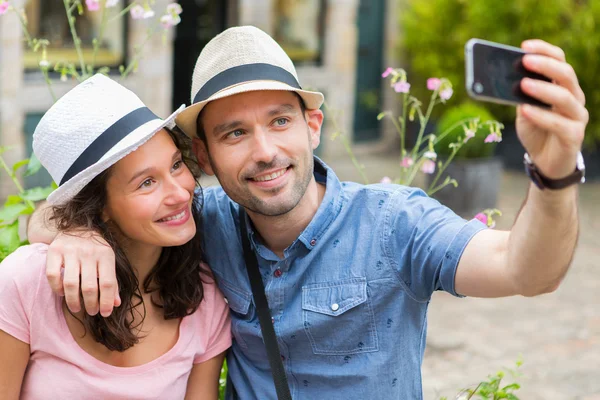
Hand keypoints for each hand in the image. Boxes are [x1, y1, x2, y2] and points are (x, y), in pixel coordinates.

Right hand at [46, 230, 119, 316]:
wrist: (78, 224)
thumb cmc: (96, 248)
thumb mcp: (108, 261)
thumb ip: (112, 282)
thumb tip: (115, 303)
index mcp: (106, 255)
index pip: (107, 283)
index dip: (107, 301)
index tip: (105, 312)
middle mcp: (89, 253)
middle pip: (89, 287)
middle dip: (91, 304)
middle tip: (92, 311)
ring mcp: (70, 251)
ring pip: (71, 284)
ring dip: (74, 301)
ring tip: (78, 308)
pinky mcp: (54, 251)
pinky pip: (53, 275)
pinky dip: (57, 288)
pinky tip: (62, 293)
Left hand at [517, 39, 588, 179]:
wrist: (544, 162)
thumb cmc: (535, 131)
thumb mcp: (523, 110)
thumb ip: (518, 96)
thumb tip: (501, 79)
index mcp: (563, 87)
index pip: (560, 61)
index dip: (544, 51)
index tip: (524, 46)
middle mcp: (574, 98)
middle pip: (566, 75)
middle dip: (545, 65)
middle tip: (524, 61)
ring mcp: (577, 117)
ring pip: (565, 97)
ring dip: (542, 89)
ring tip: (522, 84)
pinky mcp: (574, 136)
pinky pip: (559, 123)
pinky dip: (541, 115)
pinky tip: (525, 110)